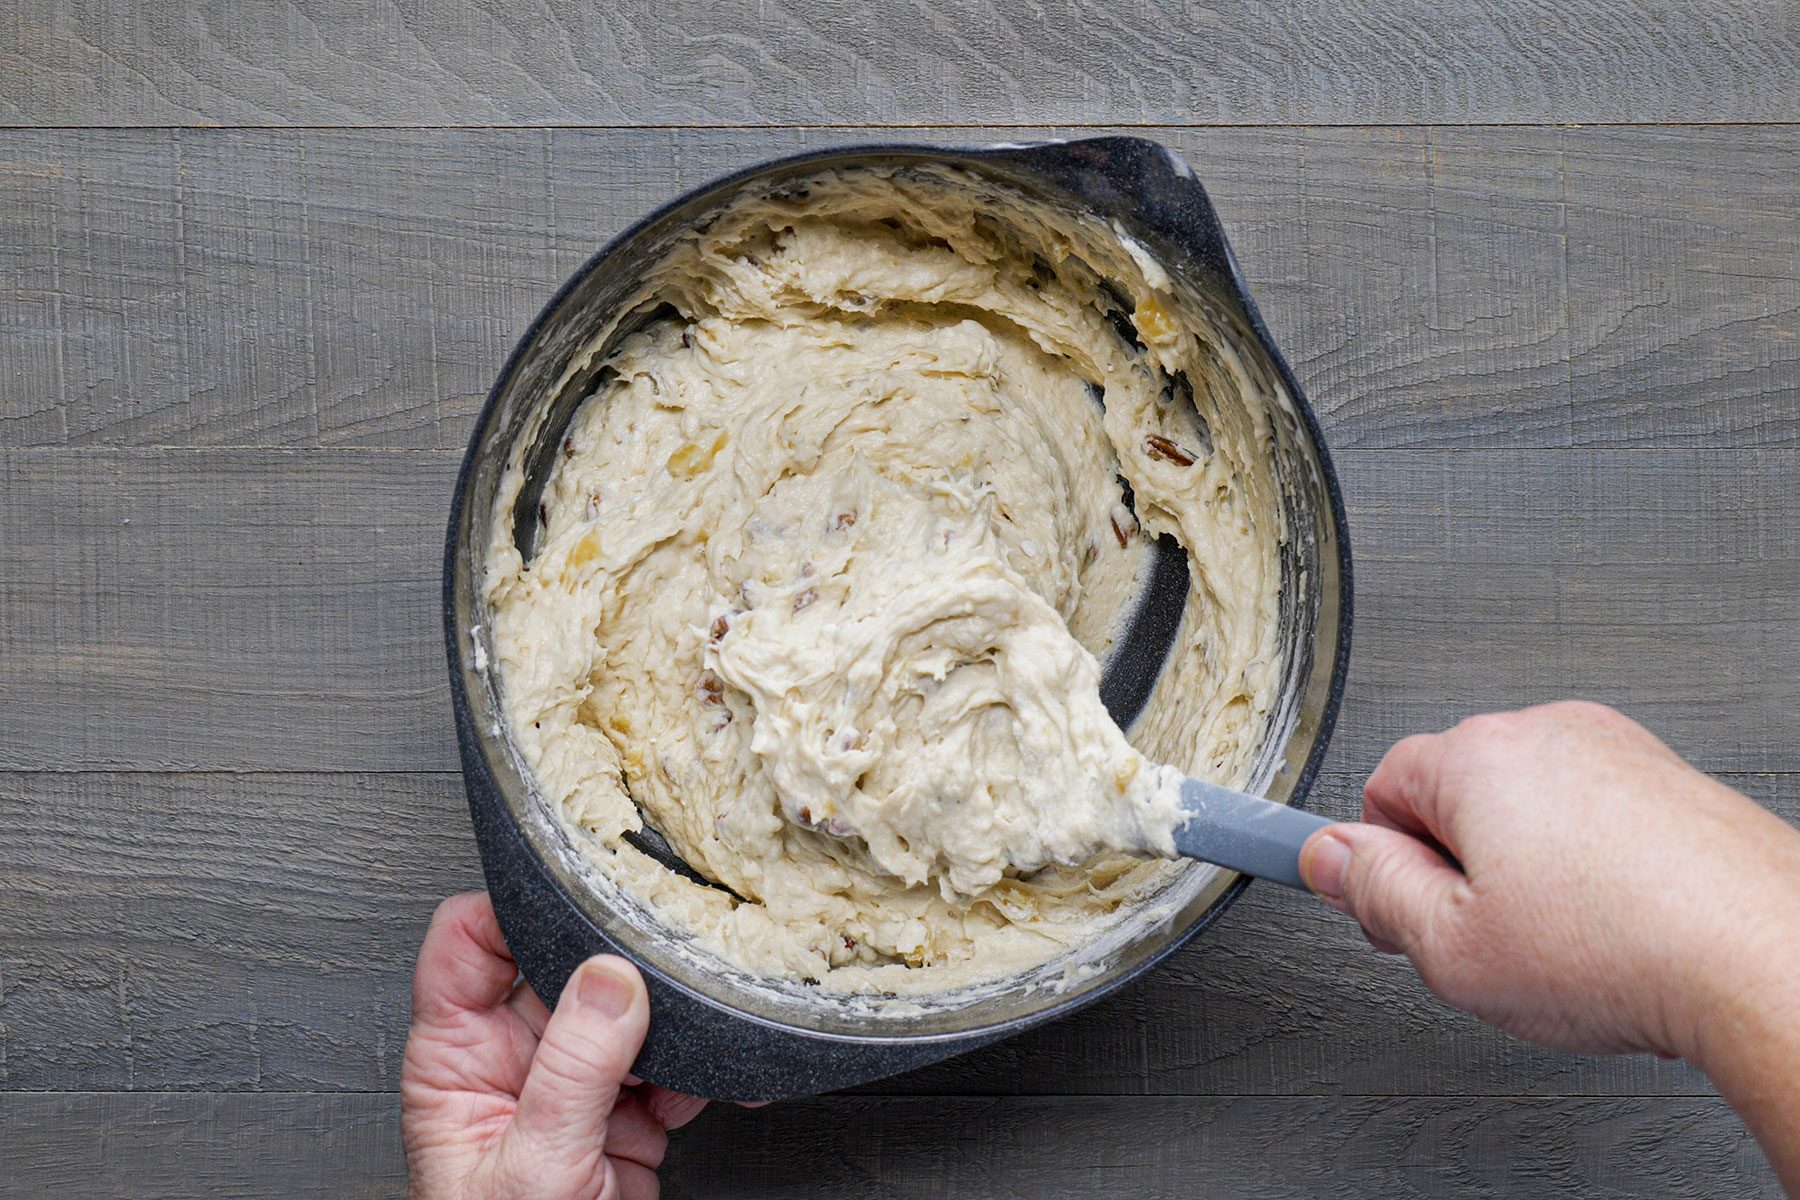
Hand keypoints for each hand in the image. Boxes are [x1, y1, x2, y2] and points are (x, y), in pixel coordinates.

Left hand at [401, 892, 707, 1199]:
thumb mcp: (535, 1162)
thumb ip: (573, 1068)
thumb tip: (610, 978)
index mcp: (455, 1058)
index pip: (468, 941)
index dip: (516, 905)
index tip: (577, 891)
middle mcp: (509, 1062)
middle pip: (561, 967)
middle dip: (620, 964)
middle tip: (664, 954)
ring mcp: (567, 1088)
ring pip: (625, 1015)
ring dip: (672, 1023)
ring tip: (698, 1031)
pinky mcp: (619, 1117)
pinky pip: (665, 1068)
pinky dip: (700, 1070)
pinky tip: (716, 1076)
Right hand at [1297, 702, 1799, 1189]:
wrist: (1768, 958)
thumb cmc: (1628, 950)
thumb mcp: (1451, 949)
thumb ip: (1373, 894)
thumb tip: (1329, 857)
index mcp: (1477, 757)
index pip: (1379, 788)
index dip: (1378, 862)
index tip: (1382, 902)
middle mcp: (1548, 733)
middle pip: (1456, 794)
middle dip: (1455, 867)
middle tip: (1479, 941)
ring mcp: (1617, 750)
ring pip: (1528, 808)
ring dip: (1525, 868)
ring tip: (1559, 942)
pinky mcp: (1671, 780)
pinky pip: (1595, 817)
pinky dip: (1591, 867)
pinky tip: (1612, 928)